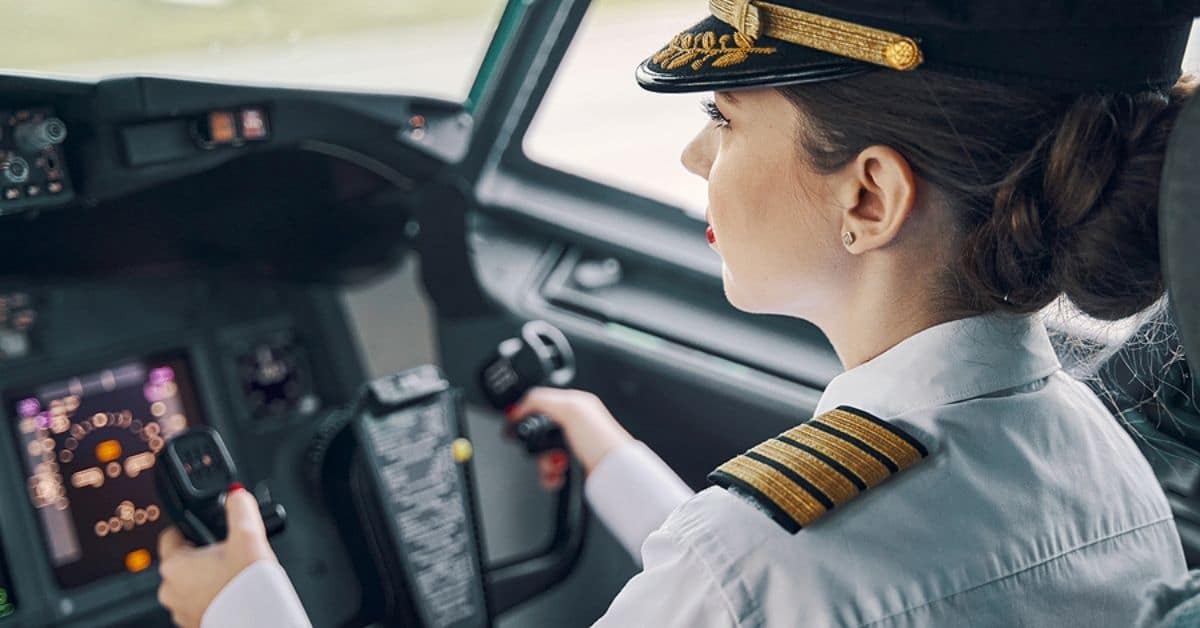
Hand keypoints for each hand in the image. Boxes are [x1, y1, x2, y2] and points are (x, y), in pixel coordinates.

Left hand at [157, 486, 275, 627]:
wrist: (258, 622)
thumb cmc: (247, 587)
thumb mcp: (248, 535)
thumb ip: (241, 507)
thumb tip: (237, 494)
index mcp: (174, 565)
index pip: (171, 535)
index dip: (191, 526)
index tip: (206, 527)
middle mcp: (170, 590)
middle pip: (184, 561)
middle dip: (205, 554)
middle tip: (230, 552)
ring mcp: (181, 610)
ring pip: (192, 583)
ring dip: (209, 577)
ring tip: (235, 573)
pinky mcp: (194, 624)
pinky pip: (200, 602)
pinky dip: (215, 596)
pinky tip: (235, 591)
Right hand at [506, 387, 633, 490]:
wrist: (615, 473)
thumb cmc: (602, 440)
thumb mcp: (570, 409)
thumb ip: (541, 401)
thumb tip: (518, 406)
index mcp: (574, 403)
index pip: (539, 402)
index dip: (525, 412)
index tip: (516, 424)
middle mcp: (574, 423)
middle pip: (537, 432)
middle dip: (537, 445)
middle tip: (547, 449)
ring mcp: (573, 445)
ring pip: (542, 454)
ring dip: (544, 464)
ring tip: (556, 465)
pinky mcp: (573, 465)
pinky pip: (549, 471)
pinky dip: (549, 476)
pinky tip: (557, 475)